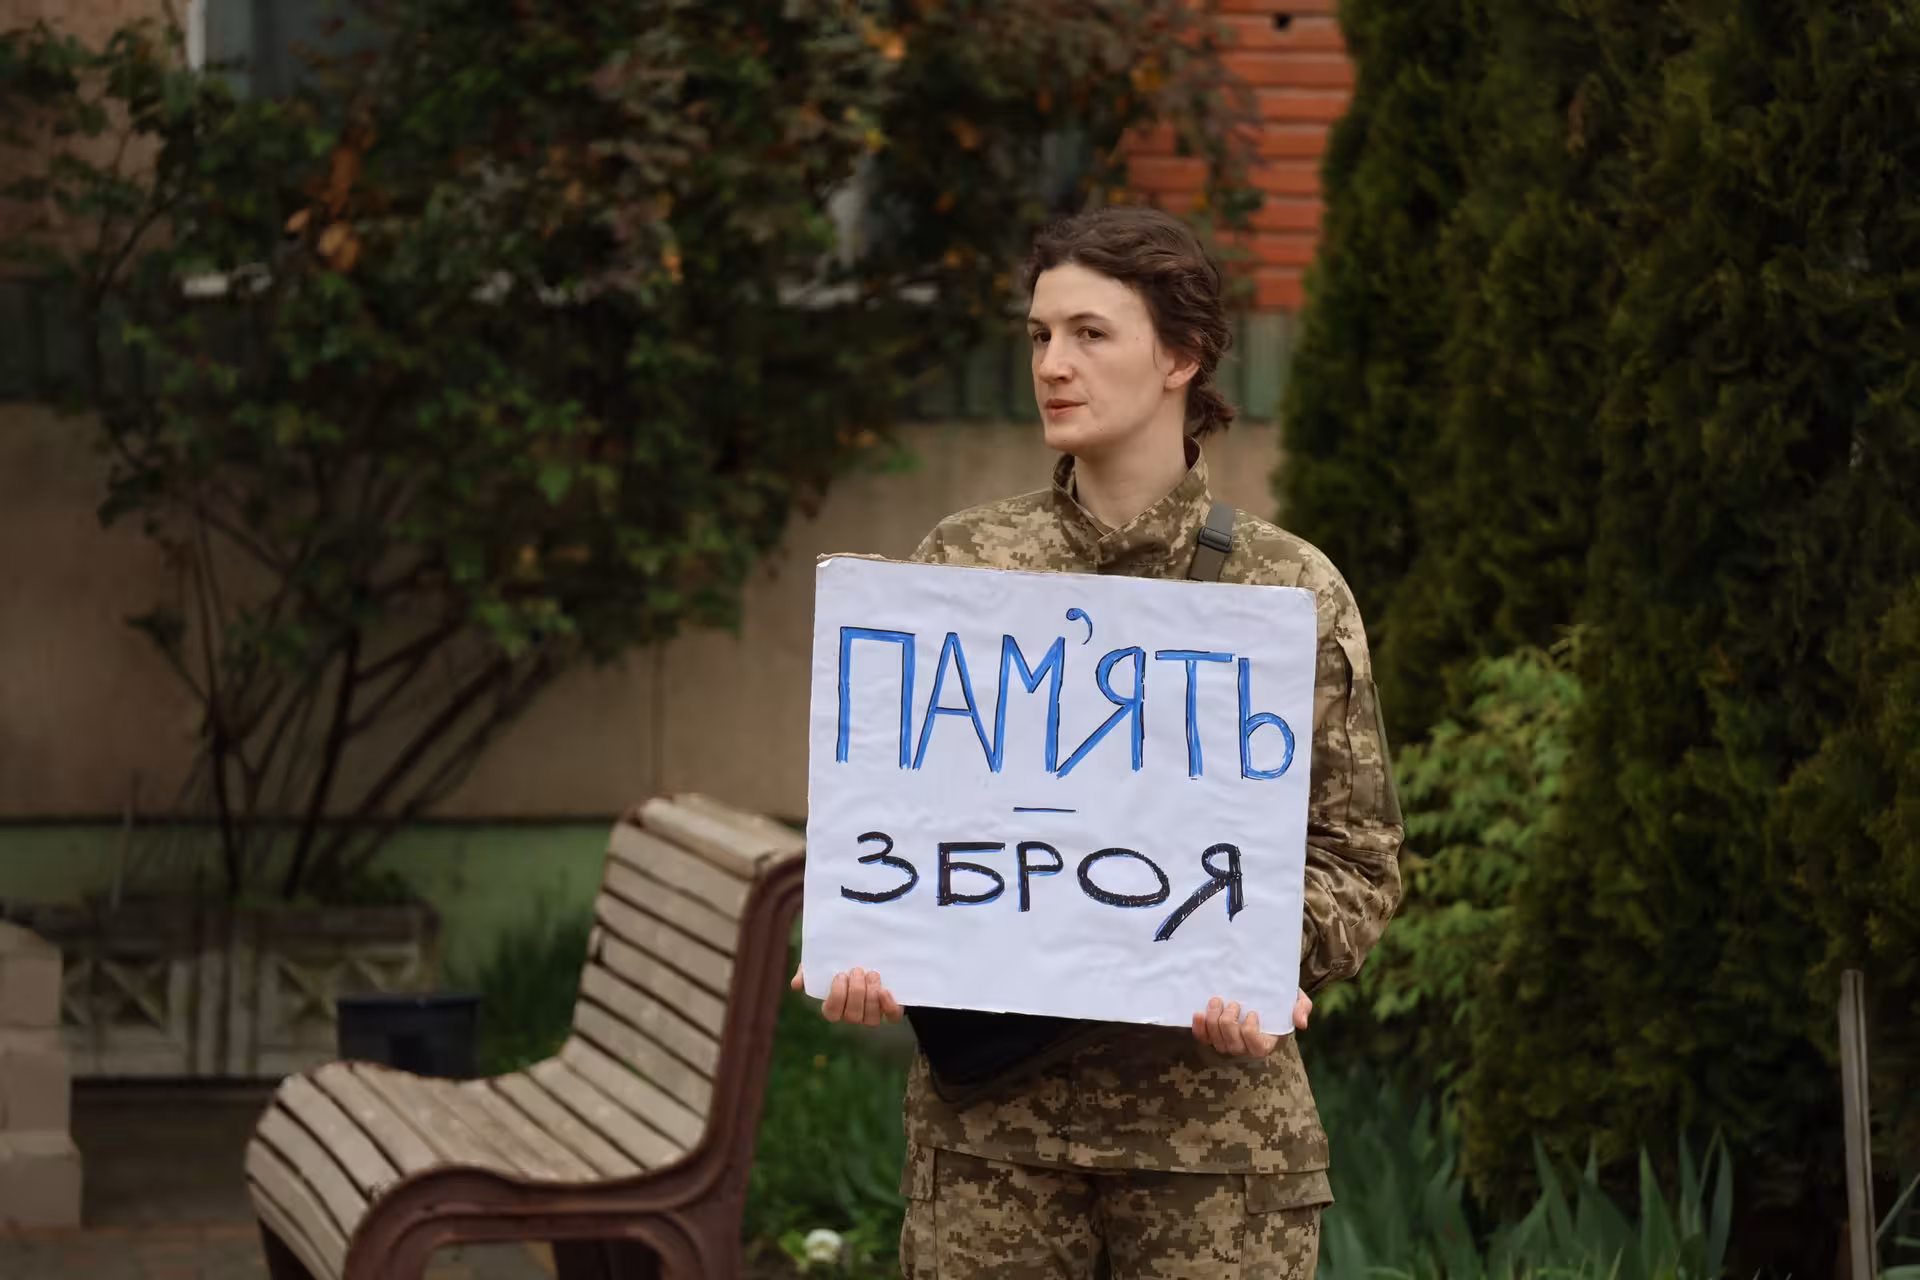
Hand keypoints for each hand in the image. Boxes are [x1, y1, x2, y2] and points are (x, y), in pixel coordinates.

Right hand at [790, 966, 903, 1026]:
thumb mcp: (820, 964)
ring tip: (872, 974)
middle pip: (852, 1015)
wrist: (869, 957)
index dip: (837, 996)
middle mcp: (852, 1015)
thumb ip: (807, 972)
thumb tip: (796, 984)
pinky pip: (891, 1017)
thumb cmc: (840, 963)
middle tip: (857, 970)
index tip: (840, 975)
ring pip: (871, 1018)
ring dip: (871, 997)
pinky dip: (889, 1006)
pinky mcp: (890, 1011)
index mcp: (834, 1007)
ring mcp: (871, 1015)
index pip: (832, 1012)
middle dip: (856, 992)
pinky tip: (885, 990)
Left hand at [1190, 989, 1310, 1058]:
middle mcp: (1246, 1047)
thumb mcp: (1297, 999)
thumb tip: (1301, 1023)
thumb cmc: (1281, 998)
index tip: (1252, 1013)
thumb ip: (1302, 1008)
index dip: (1250, 1033)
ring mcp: (1229, 1042)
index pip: (1256, 1048)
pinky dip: (1199, 1028)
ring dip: (1213, 1022)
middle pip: (1233, 1046)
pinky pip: (1203, 1038)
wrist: (1263, 990)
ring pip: (1217, 1042)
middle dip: (1228, 1024)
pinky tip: (1198, 1013)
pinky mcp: (1214, 1035)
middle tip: (1232, 1004)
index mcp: (1267, 1042)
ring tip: (1216, 1001)